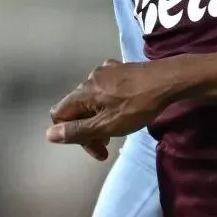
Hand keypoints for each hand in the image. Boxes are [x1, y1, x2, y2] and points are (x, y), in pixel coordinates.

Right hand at [46, 60, 173, 159]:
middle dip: (88, 129)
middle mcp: (89, 78)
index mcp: (82, 93)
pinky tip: (124, 107)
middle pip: (76, 108)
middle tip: (107, 145)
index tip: (95, 147)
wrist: (168, 80)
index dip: (70, 134)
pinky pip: (106, 88)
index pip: (59, 114)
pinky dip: (109, 103)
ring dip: (99, 117)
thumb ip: (78, 131)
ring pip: (92, 99)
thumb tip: (49, 135)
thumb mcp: (107, 125)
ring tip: (118, 128)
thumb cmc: (138, 106)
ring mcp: (105, 71)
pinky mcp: (120, 68)